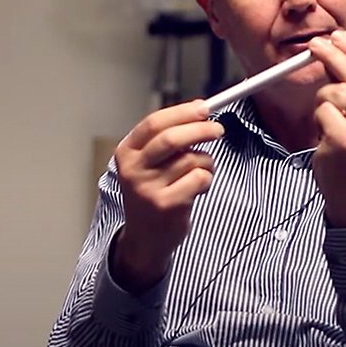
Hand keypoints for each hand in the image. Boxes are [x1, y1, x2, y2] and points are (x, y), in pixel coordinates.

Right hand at [111, 100, 223, 292]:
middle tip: (218, 130)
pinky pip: (200, 178)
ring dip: (206, 162)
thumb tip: (200, 111)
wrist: (145, 238)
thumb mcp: (149, 163)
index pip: (154, 123)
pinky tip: (198, 189)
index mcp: (127, 152)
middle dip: (201, 130)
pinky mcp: (167, 204)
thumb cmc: (154, 192)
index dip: (182, 112)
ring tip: (200, 172)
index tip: (204, 108)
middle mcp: (133, 170)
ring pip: (192, 160)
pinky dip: (207, 179)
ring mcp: (149, 188)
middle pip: (172, 139)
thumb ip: (167, 140)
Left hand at [307, 30, 345, 226]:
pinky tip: (326, 135)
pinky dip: (319, 119)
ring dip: (323, 102)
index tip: (337, 37)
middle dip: (332, 55)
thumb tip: (338, 53)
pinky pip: (322, 111)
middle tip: (315, 46)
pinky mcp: (345, 140)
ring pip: (334, 92)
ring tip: (330, 121)